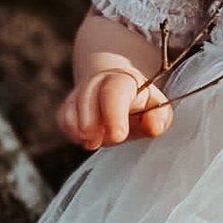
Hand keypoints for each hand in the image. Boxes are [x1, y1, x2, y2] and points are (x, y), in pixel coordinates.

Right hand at [57, 66, 173, 149]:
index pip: (115, 92)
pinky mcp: (69, 106)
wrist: (120, 92)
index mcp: (124, 80)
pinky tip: (83, 139)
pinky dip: (70, 130)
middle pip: (88, 97)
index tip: (118, 136)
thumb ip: (159, 118)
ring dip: (80, 129)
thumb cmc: (143, 104)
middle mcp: (99, 82)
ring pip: (72, 108)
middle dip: (91, 123)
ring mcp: (81, 92)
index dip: (114, 114)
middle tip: (97, 142)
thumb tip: (154, 127)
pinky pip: (63, 118)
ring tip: (93, 142)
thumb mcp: (158, 108)